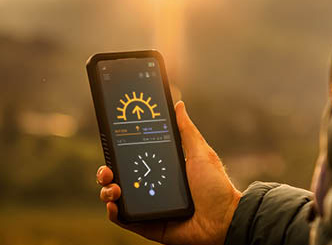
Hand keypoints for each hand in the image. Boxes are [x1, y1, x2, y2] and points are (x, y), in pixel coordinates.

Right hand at [97, 100, 241, 244]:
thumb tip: (179, 105)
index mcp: (162, 170)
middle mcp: (153, 188)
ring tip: (113, 187)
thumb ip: (186, 130)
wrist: (226, 218)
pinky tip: (113, 206)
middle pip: (120, 179)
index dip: (118, 154)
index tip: (110, 145)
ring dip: (107, 192)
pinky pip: (127, 221)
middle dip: (106, 173)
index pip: (133, 160)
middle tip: (107, 170)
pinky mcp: (150, 226)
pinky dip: (115, 214)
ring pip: (118, 199)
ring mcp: (150, 207)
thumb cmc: (216, 186)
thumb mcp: (200, 153)